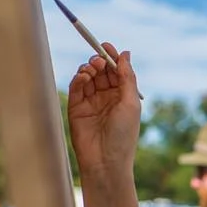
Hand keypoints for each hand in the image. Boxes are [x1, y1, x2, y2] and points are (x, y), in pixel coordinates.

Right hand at [67, 42, 140, 180]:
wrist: (105, 160)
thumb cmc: (123, 135)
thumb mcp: (130, 103)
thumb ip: (127, 77)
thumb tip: (126, 54)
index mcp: (124, 97)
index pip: (117, 71)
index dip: (112, 57)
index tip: (106, 45)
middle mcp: (107, 98)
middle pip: (101, 71)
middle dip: (100, 61)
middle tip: (99, 60)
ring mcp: (91, 102)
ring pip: (88, 76)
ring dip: (89, 68)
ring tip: (93, 69)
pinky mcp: (76, 108)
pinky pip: (76, 86)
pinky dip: (79, 78)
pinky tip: (84, 77)